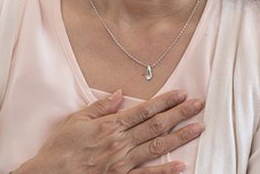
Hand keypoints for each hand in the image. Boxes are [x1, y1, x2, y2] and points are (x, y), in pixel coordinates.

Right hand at [13, 89, 203, 173]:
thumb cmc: (60, 148)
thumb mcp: (75, 120)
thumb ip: (100, 107)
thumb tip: (120, 94)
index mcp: (109, 125)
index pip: (144, 110)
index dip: (165, 101)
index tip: (182, 94)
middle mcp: (120, 143)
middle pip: (156, 125)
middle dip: (180, 114)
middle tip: (199, 106)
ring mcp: (122, 163)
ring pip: (157, 147)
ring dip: (180, 137)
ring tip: (198, 128)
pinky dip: (166, 171)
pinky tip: (182, 165)